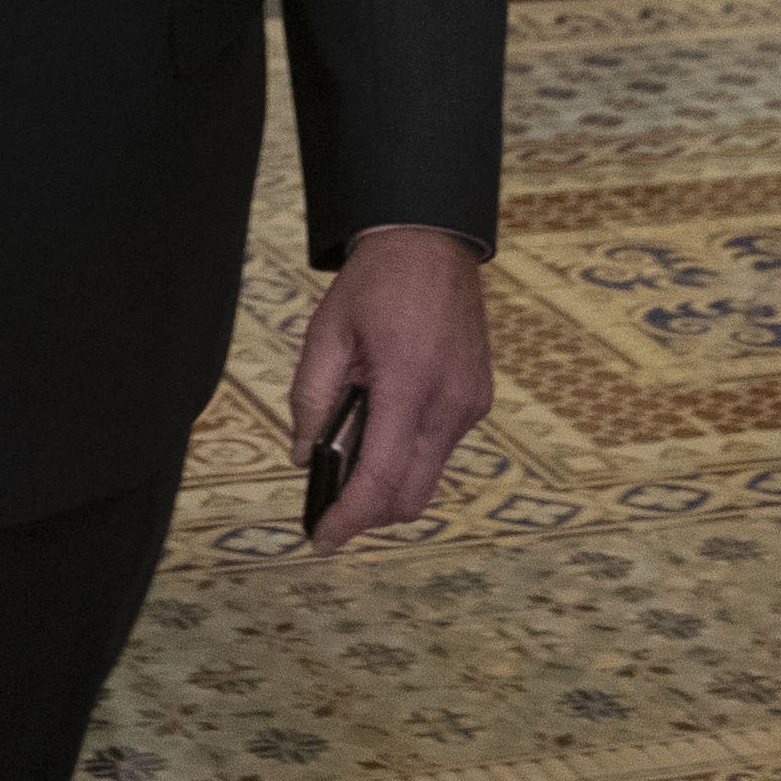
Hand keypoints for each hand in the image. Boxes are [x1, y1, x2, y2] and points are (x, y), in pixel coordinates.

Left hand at [286, 226, 490, 551]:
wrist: (432, 242)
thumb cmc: (377, 282)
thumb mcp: (326, 333)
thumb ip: (310, 399)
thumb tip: (302, 456)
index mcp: (407, 383)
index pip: (380, 477)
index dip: (349, 518)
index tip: (322, 539)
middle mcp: (449, 403)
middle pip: (410, 496)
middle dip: (369, 511)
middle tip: (331, 499)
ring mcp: (470, 404)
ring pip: (428, 476)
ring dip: (390, 479)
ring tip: (356, 441)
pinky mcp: (478, 400)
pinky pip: (441, 448)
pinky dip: (411, 452)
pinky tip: (386, 420)